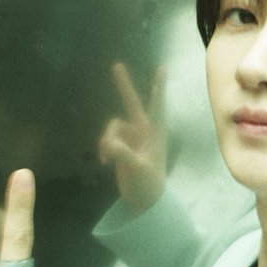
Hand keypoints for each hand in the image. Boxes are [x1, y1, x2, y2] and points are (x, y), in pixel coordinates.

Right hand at [98, 62, 166, 214]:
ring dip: (106, 140)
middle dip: (123, 85)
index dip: (158, 87)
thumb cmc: (148, 186)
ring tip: (108, 159)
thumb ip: (123, 154)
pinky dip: (104, 148)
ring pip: (112, 127)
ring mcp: (132, 139)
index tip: (162, 68)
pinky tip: (104, 162)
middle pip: (131, 103)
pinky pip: (107, 139)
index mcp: (155, 134)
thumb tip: (106, 143)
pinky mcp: (121, 147)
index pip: (157, 106)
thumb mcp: (137, 170)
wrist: (144, 202)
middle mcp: (144, 132)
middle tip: (116, 65)